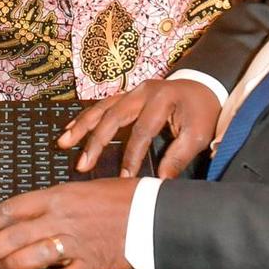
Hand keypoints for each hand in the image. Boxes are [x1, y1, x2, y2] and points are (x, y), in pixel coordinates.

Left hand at [0, 178, 137, 268]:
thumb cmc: (116, 197)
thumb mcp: (79, 189)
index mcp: (56, 196)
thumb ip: (50, 203)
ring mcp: (74, 244)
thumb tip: (19, 216)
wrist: (153, 213)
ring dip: (5, 267)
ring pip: (28, 258)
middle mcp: (60, 219)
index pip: (9, 209)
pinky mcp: (89, 266)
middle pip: (11, 236)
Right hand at [59, 77, 220, 177]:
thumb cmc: (202, 111)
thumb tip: (160, 182)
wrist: (204, 86)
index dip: (131, 156)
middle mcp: (143, 92)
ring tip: (64, 143)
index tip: (124, 178)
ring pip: (102, 108)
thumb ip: (178, 157)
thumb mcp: (198, 134)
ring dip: (82, 126)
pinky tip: (71, 129)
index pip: (141, 131)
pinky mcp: (127, 95)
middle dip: (96, 141)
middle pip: (113, 116)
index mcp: (162, 99)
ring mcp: (132, 91)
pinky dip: (85, 118)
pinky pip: (102, 105)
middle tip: (83, 164)